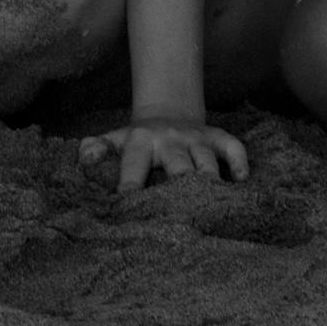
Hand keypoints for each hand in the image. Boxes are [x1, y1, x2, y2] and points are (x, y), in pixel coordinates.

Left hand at [80, 117, 249, 191]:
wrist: (167, 111)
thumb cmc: (138, 140)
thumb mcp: (113, 140)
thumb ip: (95, 149)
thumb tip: (85, 158)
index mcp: (141, 141)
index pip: (134, 165)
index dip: (130, 185)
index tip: (128, 207)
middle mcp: (170, 139)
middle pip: (178, 164)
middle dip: (180, 186)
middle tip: (180, 214)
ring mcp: (195, 138)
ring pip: (206, 160)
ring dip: (209, 180)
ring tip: (211, 204)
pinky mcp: (216, 137)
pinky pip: (232, 147)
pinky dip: (239, 163)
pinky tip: (241, 181)